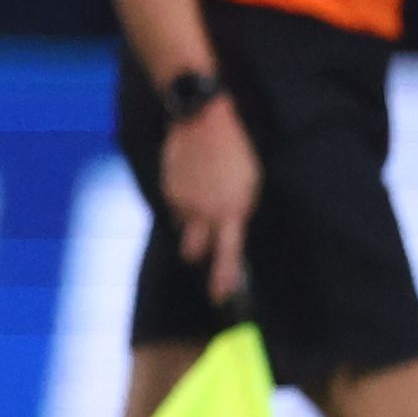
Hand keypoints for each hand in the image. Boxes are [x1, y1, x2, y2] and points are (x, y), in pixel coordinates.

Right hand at [162, 96, 258, 304]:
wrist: (203, 121)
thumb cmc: (236, 150)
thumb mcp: (250, 182)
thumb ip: (238, 209)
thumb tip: (230, 226)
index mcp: (233, 211)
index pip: (228, 254)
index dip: (223, 278)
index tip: (219, 295)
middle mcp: (206, 212)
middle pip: (193, 250)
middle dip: (195, 251)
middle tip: (197, 249)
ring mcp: (183, 201)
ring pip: (183, 226)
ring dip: (190, 222)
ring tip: (199, 199)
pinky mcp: (167, 189)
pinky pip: (173, 205)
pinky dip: (181, 200)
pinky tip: (190, 179)